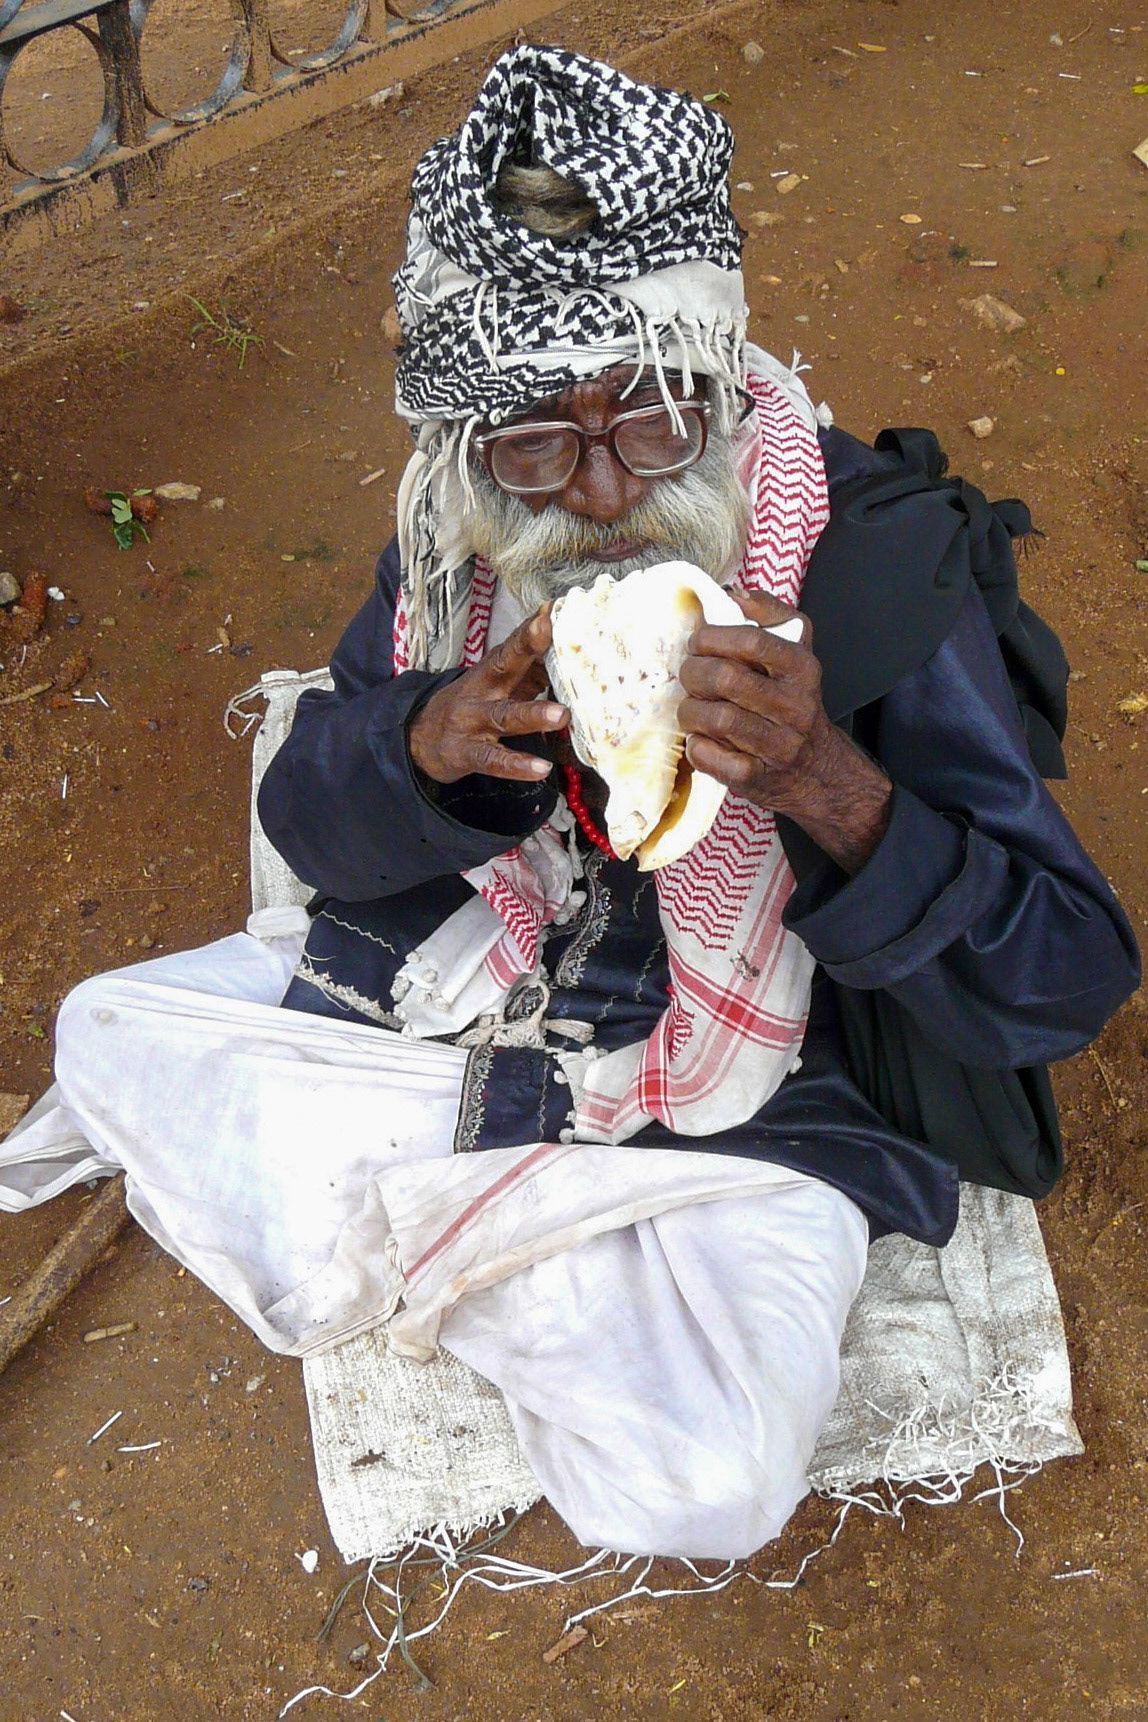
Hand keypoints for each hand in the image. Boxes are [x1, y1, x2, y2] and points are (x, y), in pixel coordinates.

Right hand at [407, 607, 567, 785]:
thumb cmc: (472, 706)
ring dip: (532, 715)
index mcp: (491, 671)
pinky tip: (541, 769)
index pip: (512, 645)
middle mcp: (481, 691)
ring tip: (561, 715)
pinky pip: (494, 760)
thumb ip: (533, 673)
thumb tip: (573, 658)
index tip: (553, 610)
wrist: (419, 738)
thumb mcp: (497, 685)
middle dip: (527, 647)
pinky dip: (517, 765)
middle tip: (550, 631)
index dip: (532, 629)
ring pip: (503, 716)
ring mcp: (472, 722)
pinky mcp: (468, 753)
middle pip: (503, 666)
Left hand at [678, 590, 891, 873]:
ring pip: (717, 719)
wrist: (817, 770)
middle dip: (694, 672)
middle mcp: (795, 706)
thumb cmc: (792, 704)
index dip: (714, 637)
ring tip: (690, 708)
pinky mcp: (756, 778)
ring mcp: (777, 745)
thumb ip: (771, 616)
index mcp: (803, 669)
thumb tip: (734, 592)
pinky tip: (699, 739)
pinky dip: (696, 747)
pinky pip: (712, 758)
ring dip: (690, 710)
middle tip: (688, 675)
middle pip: (727, 679)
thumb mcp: (796, 654)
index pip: (753, 641)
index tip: (699, 641)